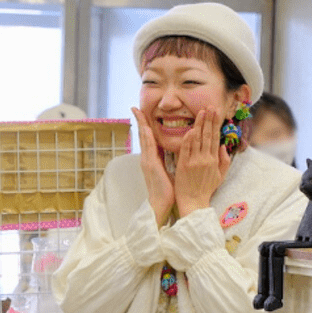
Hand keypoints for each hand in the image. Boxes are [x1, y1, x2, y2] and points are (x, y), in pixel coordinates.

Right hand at [132, 107, 174, 225]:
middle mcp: (147, 158)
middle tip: (136, 108)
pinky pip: (149, 148)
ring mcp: (147, 161)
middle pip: (144, 135)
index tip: (144, 115)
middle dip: (140, 121)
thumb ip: (169, 159)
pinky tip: (147, 129)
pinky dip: (147, 137)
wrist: (160, 204)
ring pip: (144, 139)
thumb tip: (175, 150)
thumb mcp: (168, 170)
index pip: (149, 138)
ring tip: (138, 112)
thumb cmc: (166, 190)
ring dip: (142, 125)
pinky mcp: (150, 165)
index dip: (147, 126)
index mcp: (153, 159)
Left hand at [174, 109, 229, 217]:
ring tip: (202, 112)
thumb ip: (224, 161)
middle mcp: (205, 159)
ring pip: (198, 140)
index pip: (215, 138)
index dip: (216, 124)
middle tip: (210, 107)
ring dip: (200, 125)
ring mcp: (194, 162)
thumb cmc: (206, 190)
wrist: (194, 202)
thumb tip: (222, 146)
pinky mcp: (184, 166)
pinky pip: (186, 150)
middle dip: (209, 120)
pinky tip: (190, 129)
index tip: (216, 112)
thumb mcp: (220, 176)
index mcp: (214, 160)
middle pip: (208, 136)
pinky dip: (188, 139)